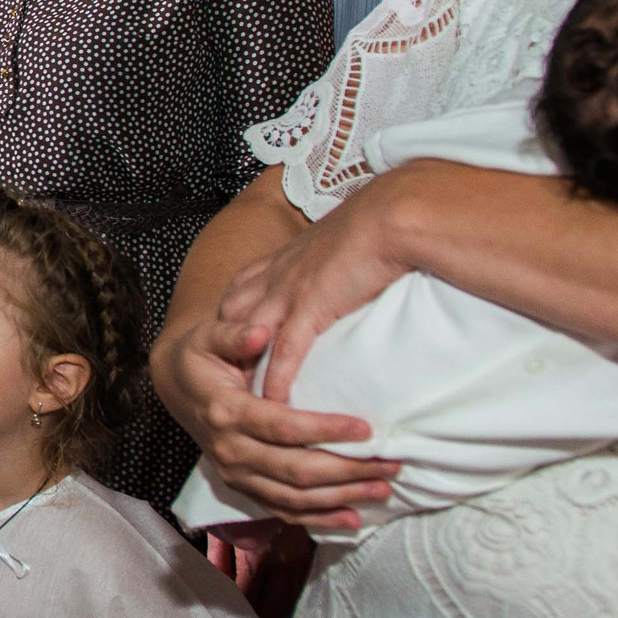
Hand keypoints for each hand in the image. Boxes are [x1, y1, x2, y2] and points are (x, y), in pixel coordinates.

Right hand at [149, 315, 396, 532]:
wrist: (175, 388)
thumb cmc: (200, 358)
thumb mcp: (207, 337)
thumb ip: (233, 334)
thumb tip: (261, 332)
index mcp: (226, 412)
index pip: (283, 427)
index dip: (326, 430)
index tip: (367, 429)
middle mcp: (229, 450)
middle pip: (295, 471)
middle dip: (348, 470)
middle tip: (391, 464)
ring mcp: (234, 474)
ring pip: (293, 497)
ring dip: (341, 497)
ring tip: (382, 489)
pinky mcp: (241, 487)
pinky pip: (282, 510)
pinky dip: (318, 519)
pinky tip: (352, 518)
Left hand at [221, 165, 428, 401]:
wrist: (390, 215)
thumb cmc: (373, 227)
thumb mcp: (336, 245)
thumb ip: (326, 264)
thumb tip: (337, 277)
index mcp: (280, 259)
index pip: (239, 291)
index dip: (234, 319)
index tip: (233, 345)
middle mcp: (274, 274)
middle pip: (232, 315)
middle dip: (226, 347)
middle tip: (232, 376)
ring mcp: (287, 289)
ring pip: (250, 336)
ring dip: (246, 369)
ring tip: (246, 400)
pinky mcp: (310, 304)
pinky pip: (284, 349)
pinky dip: (277, 378)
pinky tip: (275, 402)